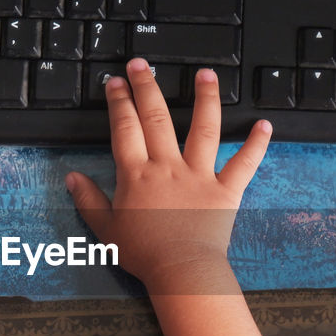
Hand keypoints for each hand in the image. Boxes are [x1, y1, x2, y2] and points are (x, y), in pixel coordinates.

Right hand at [65, 58, 270, 290]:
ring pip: (204, 129)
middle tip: (142, 65)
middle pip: (157, 118)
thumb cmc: (144, 254)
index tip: (116, 83)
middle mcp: (168, 167)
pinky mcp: (225, 190)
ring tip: (206, 74)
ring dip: (205, 99)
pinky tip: (264, 124)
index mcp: (136, 175)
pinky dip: (256, 144)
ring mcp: (199, 176)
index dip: (119, 102)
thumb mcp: (106, 229)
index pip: (125, 129)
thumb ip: (88, 200)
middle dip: (147, 87)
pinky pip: (244, 163)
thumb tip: (71, 178)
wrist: (181, 270)